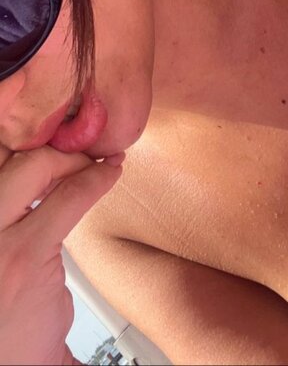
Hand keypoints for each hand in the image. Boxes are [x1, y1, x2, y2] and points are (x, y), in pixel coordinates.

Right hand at [0, 142, 123, 365]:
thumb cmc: (1, 318)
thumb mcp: (3, 248)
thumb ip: (15, 213)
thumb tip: (51, 172)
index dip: (27, 140)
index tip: (59, 138)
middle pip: (9, 151)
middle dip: (51, 143)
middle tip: (80, 153)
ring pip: (35, 165)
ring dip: (72, 159)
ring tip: (95, 166)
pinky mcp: (22, 257)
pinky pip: (68, 200)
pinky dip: (95, 181)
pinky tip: (110, 175)